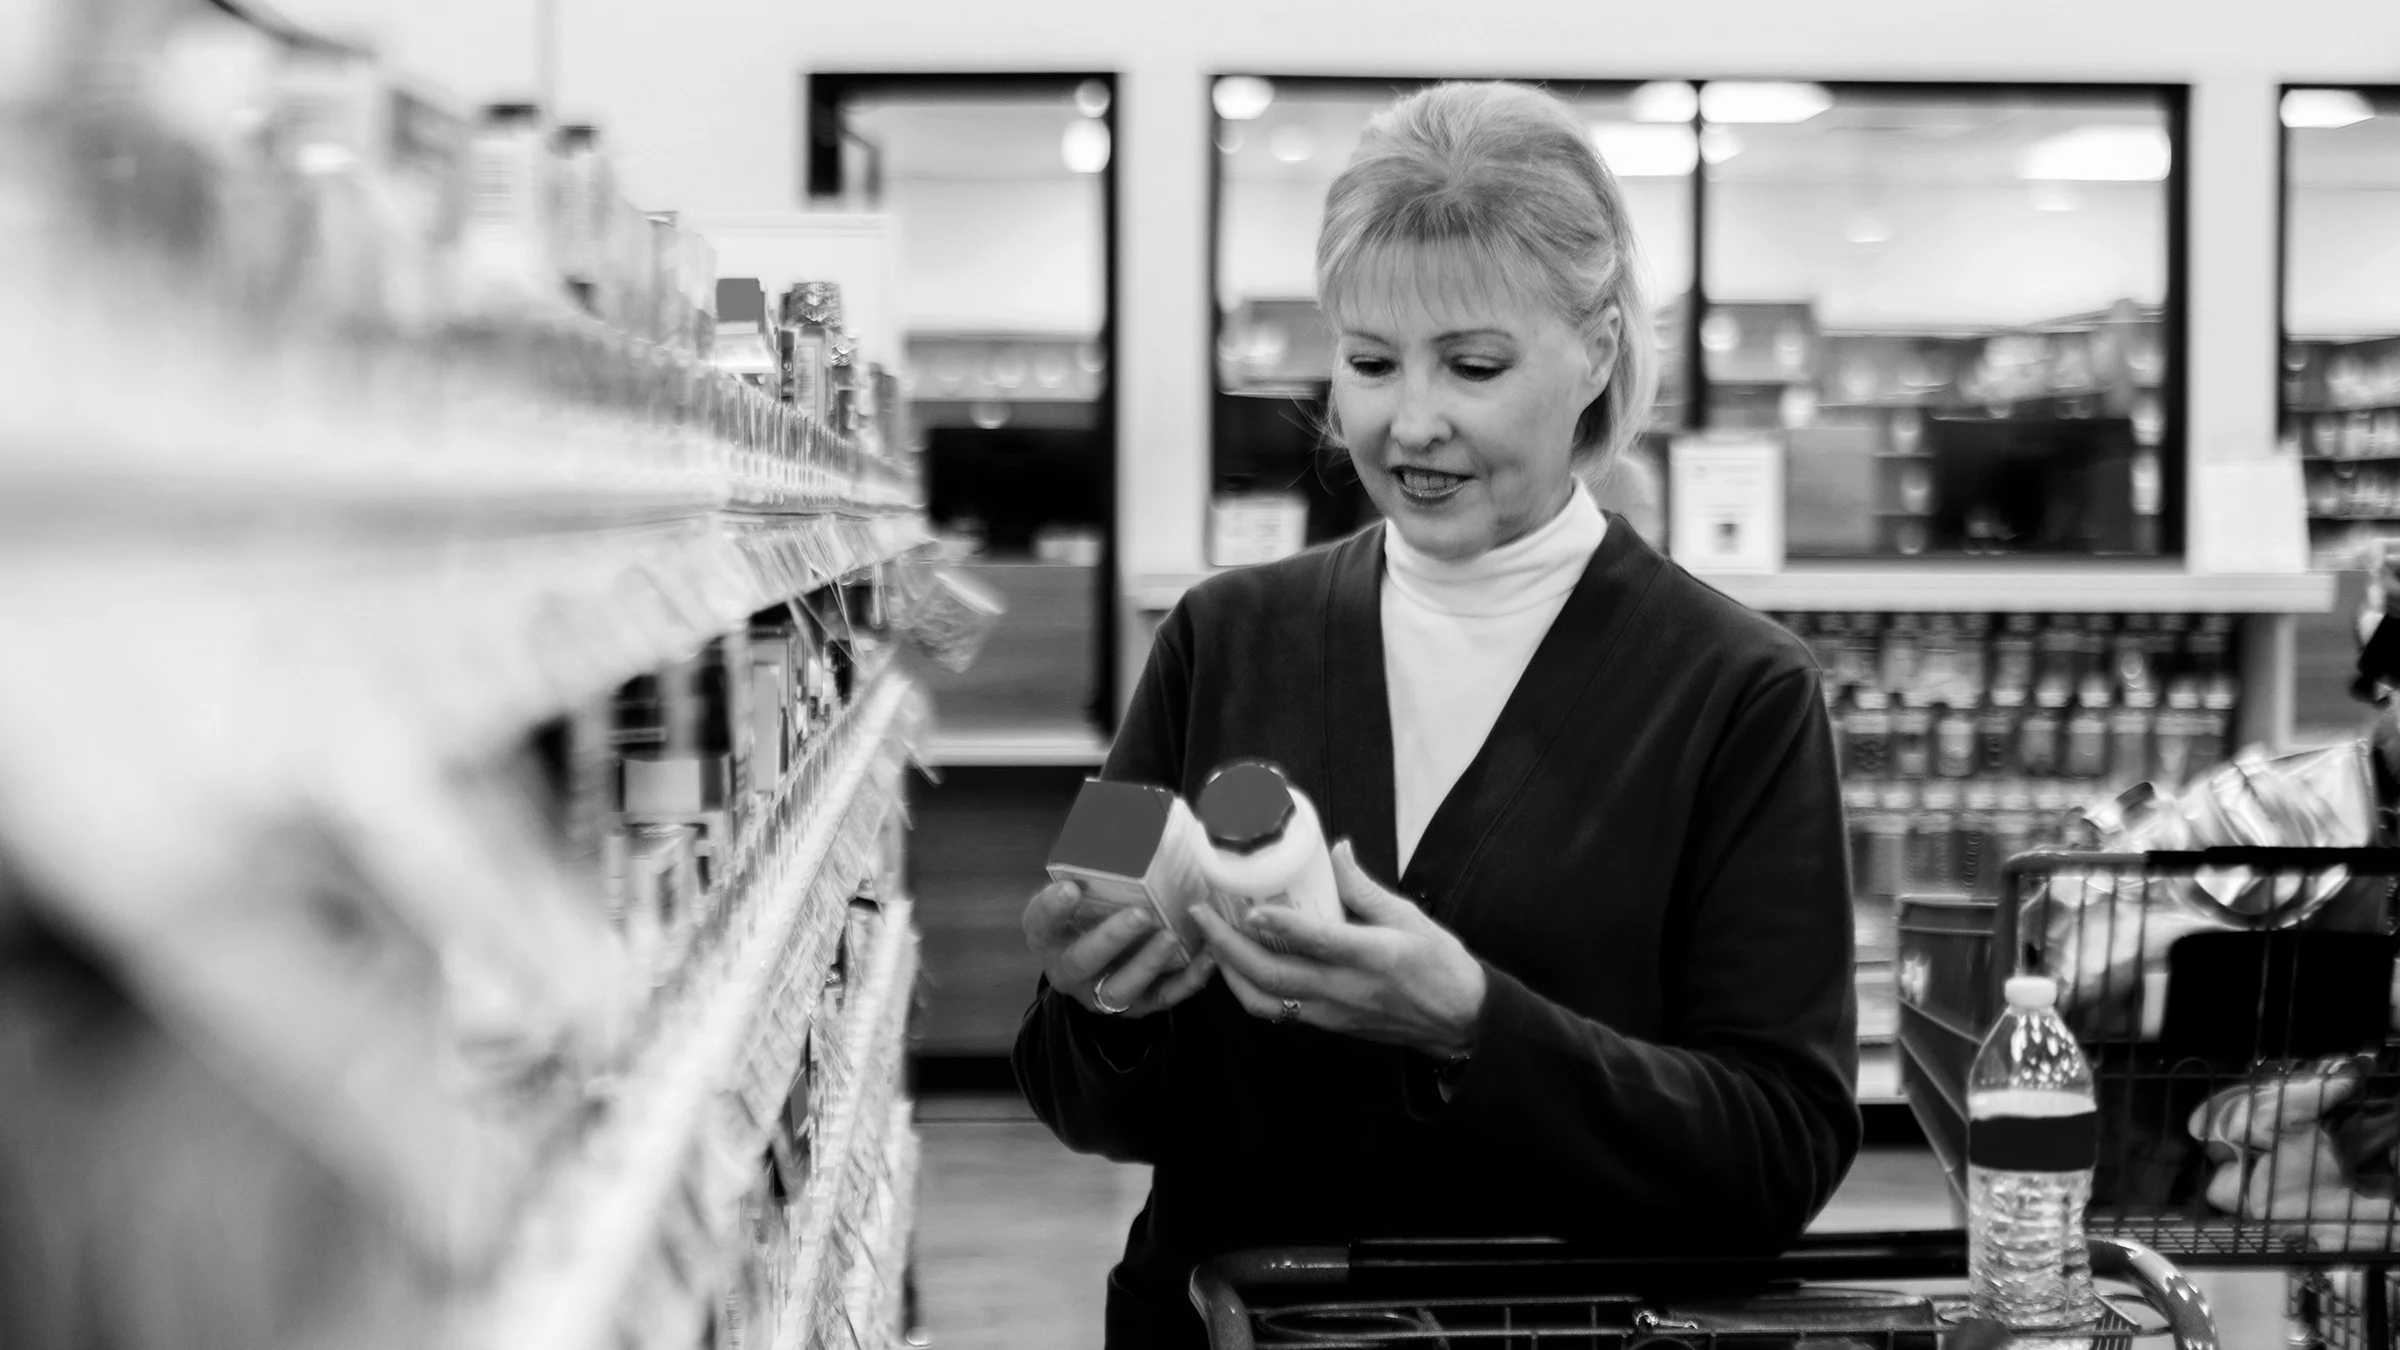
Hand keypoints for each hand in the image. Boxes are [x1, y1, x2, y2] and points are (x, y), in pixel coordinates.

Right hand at [1021, 880, 1216, 1017]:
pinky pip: (1162, 999)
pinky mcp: (1137, 1007)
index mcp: (1049, 937)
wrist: (1097, 970)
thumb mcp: (1083, 896)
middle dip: (1111, 938)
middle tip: (1139, 914)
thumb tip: (1136, 821)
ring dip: (1148, 963)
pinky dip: (1187, 981)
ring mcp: (1102, 993)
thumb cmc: (1091, 916)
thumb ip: (1094, 874)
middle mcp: (1070, 970)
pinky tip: (1206, 958)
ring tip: (1172, 936)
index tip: (1071, 888)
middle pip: (1082, 961)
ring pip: (1121, 988)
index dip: (1052, 909)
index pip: (1040, 923)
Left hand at [1190, 839, 1485, 1058]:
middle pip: (1273, 976)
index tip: (1249, 909)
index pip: (1318, 942)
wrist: (1458, 1021)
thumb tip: (1337, 851)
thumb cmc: (1439, 965)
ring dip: (1228, 972)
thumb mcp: (1410, 917)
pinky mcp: (1326, 1024)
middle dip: (1228, 947)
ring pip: (1265, 1001)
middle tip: (1202, 914)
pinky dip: (1249, 990)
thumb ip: (1364, 887)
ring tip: (1210, 940)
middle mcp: (1345, 988)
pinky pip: (1276, 1012)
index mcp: (1371, 956)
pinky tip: (1237, 966)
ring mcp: (1331, 1012)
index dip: (1280, 927)